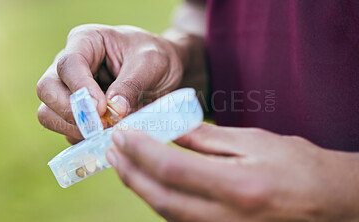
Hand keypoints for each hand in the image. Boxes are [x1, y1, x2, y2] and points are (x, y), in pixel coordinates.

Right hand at [36, 24, 183, 143]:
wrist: (164, 72)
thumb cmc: (156, 58)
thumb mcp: (151, 63)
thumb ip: (131, 84)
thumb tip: (113, 112)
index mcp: (85, 41)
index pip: (68, 64)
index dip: (81, 89)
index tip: (102, 108)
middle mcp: (70, 66)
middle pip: (46, 89)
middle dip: (70, 111)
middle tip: (100, 126)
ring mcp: (67, 90)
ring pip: (48, 113)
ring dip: (73, 128)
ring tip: (105, 133)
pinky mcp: (75, 114)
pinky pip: (65, 131)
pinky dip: (81, 140)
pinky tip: (105, 138)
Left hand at [106, 123, 358, 221]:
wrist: (327, 200)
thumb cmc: (295, 164)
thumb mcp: (252, 141)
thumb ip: (206, 137)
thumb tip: (168, 126)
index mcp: (238, 186)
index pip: (172, 169)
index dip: (141, 150)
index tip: (123, 133)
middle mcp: (227, 217)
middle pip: (161, 198)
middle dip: (130, 172)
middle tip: (112, 149)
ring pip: (167, 213)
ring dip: (140, 187)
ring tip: (124, 163)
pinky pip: (180, 220)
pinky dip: (159, 200)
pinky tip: (149, 182)